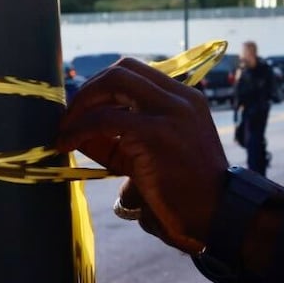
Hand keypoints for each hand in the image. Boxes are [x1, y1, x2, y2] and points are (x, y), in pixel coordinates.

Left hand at [55, 59, 228, 254]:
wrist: (218, 213)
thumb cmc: (187, 192)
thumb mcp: (154, 155)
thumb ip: (122, 140)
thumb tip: (79, 131)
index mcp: (186, 99)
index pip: (136, 73)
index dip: (103, 86)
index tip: (85, 108)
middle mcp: (180, 98)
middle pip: (122, 69)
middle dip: (89, 89)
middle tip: (71, 116)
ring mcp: (169, 112)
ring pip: (113, 82)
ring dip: (81, 104)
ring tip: (65, 130)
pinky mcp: (155, 133)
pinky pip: (104, 120)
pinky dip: (79, 128)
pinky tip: (66, 144)